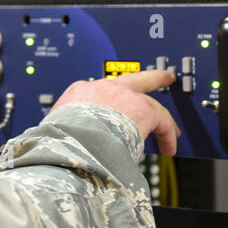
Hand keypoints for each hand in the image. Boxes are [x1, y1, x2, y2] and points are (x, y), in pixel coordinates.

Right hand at [52, 70, 181, 154]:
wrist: (69, 140)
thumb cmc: (59, 140)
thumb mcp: (56, 131)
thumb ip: (65, 134)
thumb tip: (65, 150)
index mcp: (79, 93)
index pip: (98, 92)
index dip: (110, 103)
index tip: (115, 112)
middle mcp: (103, 89)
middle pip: (133, 79)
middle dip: (150, 78)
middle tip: (163, 77)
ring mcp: (123, 96)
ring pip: (150, 101)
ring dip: (163, 117)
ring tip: (171, 131)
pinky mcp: (141, 108)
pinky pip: (162, 121)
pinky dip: (167, 135)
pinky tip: (168, 148)